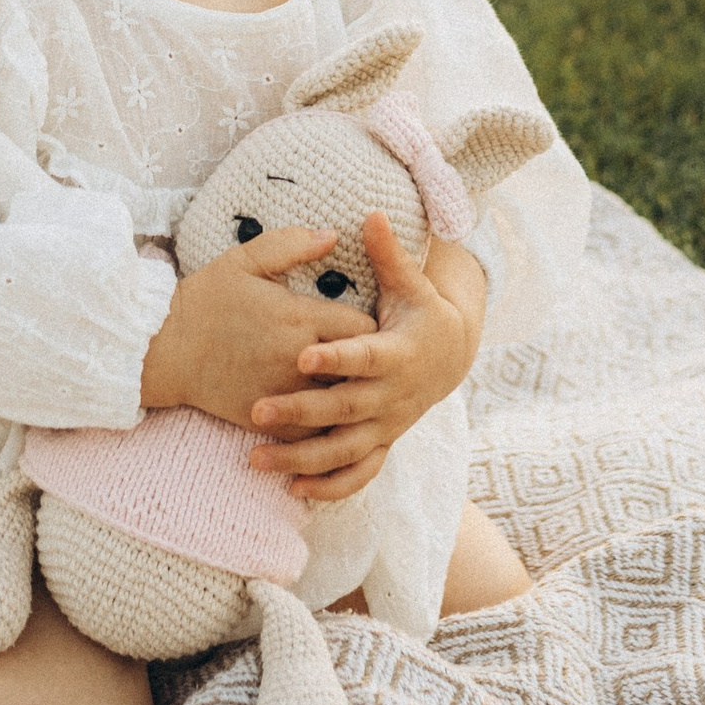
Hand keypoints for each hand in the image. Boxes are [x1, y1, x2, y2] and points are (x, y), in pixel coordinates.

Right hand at [141, 226, 376, 425]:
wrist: (165, 349)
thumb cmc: (207, 299)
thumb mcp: (245, 260)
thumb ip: (292, 244)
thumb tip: (334, 234)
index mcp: (299, 318)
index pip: (364, 329)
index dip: (372, 329)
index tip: (367, 327)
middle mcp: (299, 360)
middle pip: (360, 371)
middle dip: (366, 366)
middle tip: (369, 362)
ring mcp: (284, 395)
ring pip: (340, 406)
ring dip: (348, 398)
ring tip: (356, 391)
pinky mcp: (268, 421)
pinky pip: (311, 434)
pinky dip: (322, 428)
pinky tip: (328, 419)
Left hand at [248, 221, 484, 503]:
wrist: (450, 357)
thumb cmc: (420, 311)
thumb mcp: (411, 283)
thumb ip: (388, 254)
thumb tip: (373, 213)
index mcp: (398, 352)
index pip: (365, 357)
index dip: (338, 359)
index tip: (305, 356)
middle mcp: (393, 396)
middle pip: (344, 410)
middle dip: (301, 413)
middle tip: (257, 411)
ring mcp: (387, 425)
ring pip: (343, 451)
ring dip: (301, 460)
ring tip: (254, 459)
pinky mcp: (382, 443)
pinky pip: (357, 473)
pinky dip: (329, 487)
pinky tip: (292, 491)